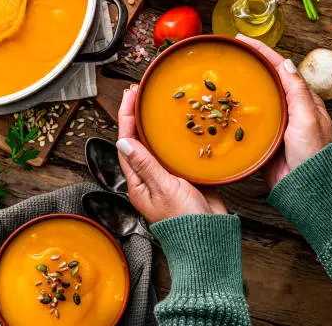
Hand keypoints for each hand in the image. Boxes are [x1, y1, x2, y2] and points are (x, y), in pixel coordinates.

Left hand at [116, 84, 227, 223]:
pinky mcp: (186, 177)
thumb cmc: (183, 220)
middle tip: (142, 92)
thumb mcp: (163, 188)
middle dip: (139, 116)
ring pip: (159, 145)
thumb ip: (145, 164)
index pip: (127, 143)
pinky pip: (178, 153)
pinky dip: (178, 138)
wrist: (209, 238)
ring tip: (159, 103)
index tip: (130, 96)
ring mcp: (168, 177)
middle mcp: (150, 178)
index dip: (127, 118)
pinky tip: (184, 125)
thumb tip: (123, 142)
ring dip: (158, 125)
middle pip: (141, 141)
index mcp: (138, 182)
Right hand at [234, 35, 331, 189]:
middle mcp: (288, 109)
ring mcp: (275, 124)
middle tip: (229, 55)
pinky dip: (235, 112)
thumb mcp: (308, 117)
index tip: (243, 41)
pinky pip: (246, 122)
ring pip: (255, 100)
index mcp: (302, 100)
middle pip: (266, 81)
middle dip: (249, 65)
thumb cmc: (313, 153)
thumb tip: (285, 63)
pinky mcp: (262, 140)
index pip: (281, 68)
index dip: (263, 52)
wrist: (306, 188)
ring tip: (221, 76)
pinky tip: (221, 108)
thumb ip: (296, 91)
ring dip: (240, 88)